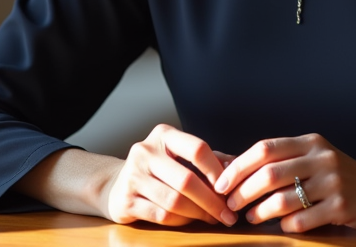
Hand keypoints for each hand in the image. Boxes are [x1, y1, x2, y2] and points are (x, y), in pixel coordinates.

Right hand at [103, 124, 237, 227]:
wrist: (117, 185)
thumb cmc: (159, 170)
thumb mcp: (181, 156)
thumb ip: (209, 158)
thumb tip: (238, 164)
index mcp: (163, 135)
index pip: (197, 148)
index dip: (217, 170)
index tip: (231, 188)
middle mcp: (145, 151)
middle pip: (187, 179)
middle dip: (212, 201)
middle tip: (228, 214)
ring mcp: (133, 176)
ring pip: (174, 201)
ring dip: (199, 213)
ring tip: (214, 218)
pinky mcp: (126, 200)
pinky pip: (161, 215)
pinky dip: (181, 220)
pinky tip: (192, 220)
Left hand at [212, 133, 355, 231]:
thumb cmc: (344, 176)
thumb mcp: (317, 158)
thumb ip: (284, 161)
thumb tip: (236, 169)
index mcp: (311, 142)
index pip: (265, 149)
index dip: (238, 166)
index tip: (220, 183)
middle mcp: (321, 158)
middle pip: (269, 174)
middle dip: (242, 192)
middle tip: (229, 205)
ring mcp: (333, 182)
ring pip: (282, 199)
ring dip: (259, 211)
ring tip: (250, 217)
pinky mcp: (342, 207)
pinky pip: (301, 220)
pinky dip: (284, 225)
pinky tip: (280, 225)